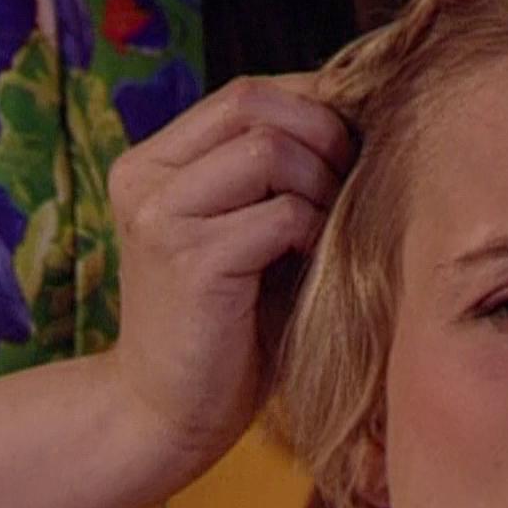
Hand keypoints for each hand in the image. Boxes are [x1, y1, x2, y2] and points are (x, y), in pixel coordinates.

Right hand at [103, 73, 354, 478]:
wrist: (166, 414)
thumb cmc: (228, 328)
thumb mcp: (249, 233)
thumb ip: (278, 177)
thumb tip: (362, 118)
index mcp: (153, 162)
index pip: (246, 93)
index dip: (314, 109)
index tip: (353, 152)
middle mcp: (144, 176)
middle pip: (255, 103)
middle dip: (323, 138)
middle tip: (348, 191)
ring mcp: (161, 215)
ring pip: (269, 151)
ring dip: (319, 188)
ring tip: (324, 235)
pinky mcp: (188, 260)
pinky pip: (280, 215)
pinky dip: (312, 235)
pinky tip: (310, 267)